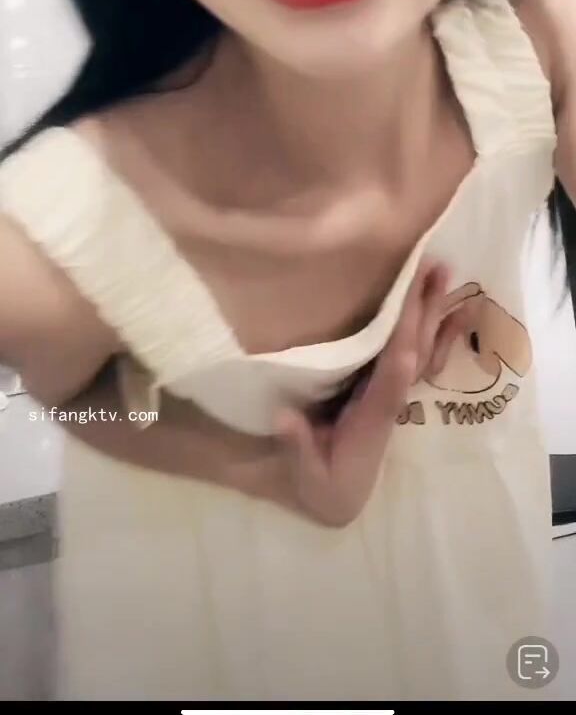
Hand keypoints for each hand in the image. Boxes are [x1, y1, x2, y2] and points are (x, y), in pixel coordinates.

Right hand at [269, 259, 466, 527]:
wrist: (338, 498)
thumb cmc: (321, 483)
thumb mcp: (307, 475)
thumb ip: (298, 447)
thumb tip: (286, 418)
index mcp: (375, 415)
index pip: (394, 371)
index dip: (403, 336)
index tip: (408, 300)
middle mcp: (393, 399)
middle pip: (416, 349)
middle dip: (425, 309)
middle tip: (435, 265)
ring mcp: (394, 391)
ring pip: (422, 347)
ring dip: (434, 310)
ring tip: (444, 270)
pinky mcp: (389, 387)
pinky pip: (421, 354)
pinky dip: (438, 330)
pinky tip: (450, 306)